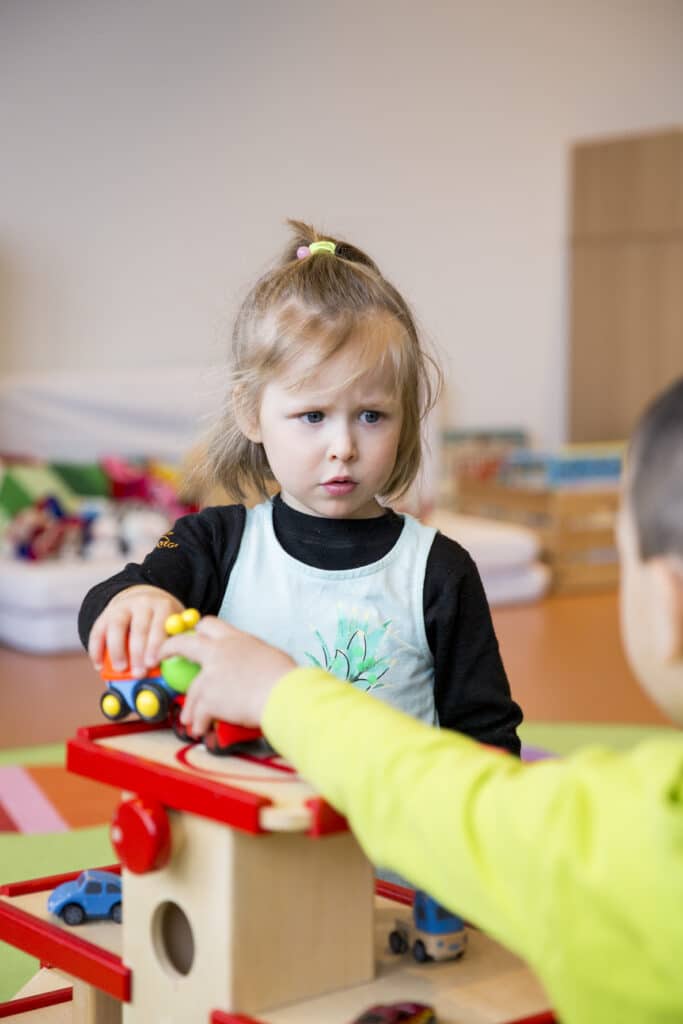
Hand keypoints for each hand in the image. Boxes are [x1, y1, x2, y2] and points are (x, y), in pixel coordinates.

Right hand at [88, 585, 183, 675]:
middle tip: (139, 672)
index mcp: (163, 606)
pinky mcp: (105, 615)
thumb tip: (177, 667)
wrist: (143, 598)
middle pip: (139, 627)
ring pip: (116, 627)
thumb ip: (175, 642)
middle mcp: (142, 603)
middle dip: (138, 652)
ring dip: (117, 650)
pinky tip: (99, 665)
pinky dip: (96, 649)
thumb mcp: (174, 625)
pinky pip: (97, 631)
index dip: (156, 644)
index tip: (153, 663)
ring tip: (120, 669)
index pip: (160, 624)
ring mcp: (122, 607)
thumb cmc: (162, 620)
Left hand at [159, 616, 295, 736]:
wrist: (284, 695)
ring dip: (190, 708)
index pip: (210, 624)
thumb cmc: (286, 678)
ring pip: (191, 691)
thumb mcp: (268, 655)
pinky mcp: (209, 698)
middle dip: (167, 649)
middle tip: (159, 657)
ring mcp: (211, 675)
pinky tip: (201, 730)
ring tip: (190, 721)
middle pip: (184, 644)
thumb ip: (250, 655)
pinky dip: (199, 723)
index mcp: (236, 639)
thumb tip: (250, 664)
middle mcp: (219, 652)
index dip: (197, 631)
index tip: (191, 637)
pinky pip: (198, 713)